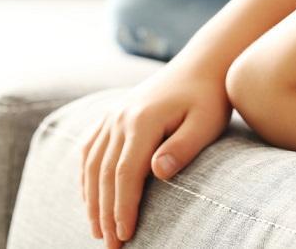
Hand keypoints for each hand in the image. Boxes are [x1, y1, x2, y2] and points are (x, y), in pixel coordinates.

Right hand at [80, 67, 231, 247]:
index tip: (125, 235)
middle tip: (110, 245)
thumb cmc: (209, 97)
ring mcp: (113, 114)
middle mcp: (120, 117)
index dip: (122, 207)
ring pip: (91, 163)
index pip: (125, 173)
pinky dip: (86, 175)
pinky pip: (89, 148)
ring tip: (97, 230)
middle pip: (104, 173)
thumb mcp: (206, 122)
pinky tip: (90, 195)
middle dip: (105, 212)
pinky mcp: (112, 114)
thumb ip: (183, 147)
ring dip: (91, 199)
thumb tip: (158, 173)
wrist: (201, 66)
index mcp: (142, 120)